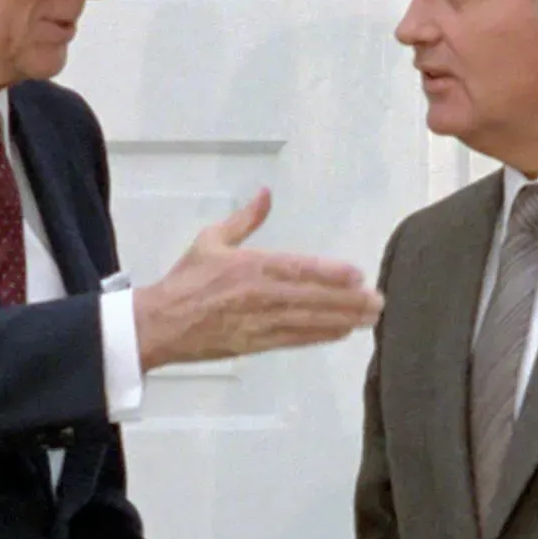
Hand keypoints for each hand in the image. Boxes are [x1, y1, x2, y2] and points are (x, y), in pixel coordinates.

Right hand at [136, 190, 380, 370]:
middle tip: (378, 301)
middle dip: (348, 301)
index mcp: (249, 266)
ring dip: (341, 320)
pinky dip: (319, 336)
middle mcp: (258, 295)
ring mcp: (258, 322)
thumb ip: (245, 219)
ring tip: (369, 318)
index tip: (357, 275)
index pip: (298, 269)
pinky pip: (294, 340)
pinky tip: (341, 332)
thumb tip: (266, 194)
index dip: (330, 273)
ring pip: (308, 321)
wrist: (159, 324)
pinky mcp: (255, 344)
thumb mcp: (211, 240)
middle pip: (311, 298)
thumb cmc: (185, 281)